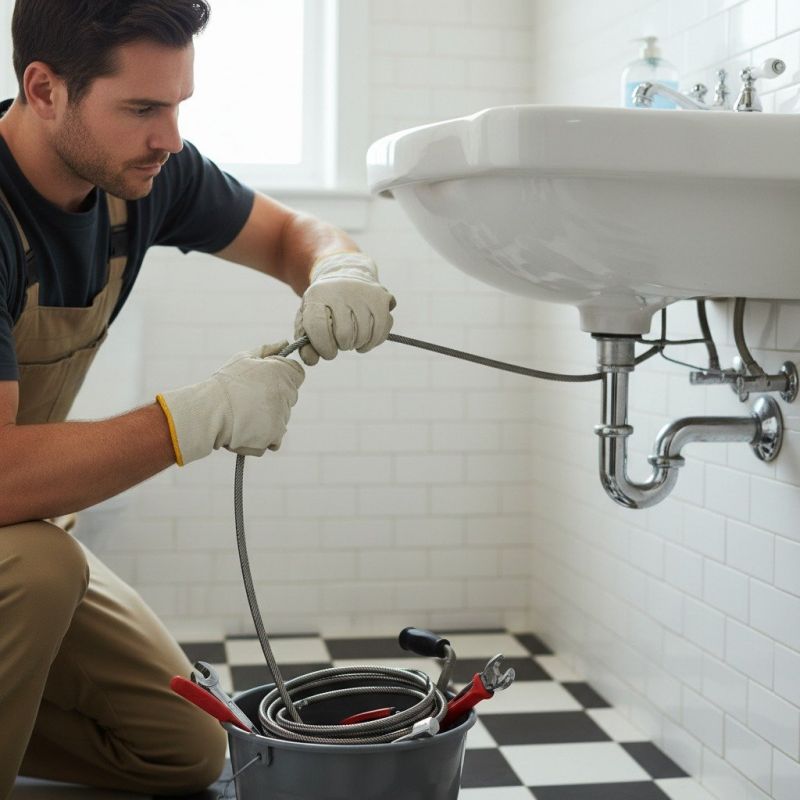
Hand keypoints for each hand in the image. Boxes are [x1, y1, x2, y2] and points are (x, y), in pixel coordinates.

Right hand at [156, 342, 304, 465]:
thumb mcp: (244, 358)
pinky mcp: (275, 435)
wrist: (209, 412)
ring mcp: (282, 415)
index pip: (297, 374)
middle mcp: (286, 392)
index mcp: (281, 371)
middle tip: (250, 401)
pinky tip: (247, 431)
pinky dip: (263, 438)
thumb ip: (268, 350)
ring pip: (282, 419)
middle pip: (290, 398)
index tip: (266, 382)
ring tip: (244, 416)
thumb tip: (285, 342)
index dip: (283, 377)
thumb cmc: (224, 384)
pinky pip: (275, 440)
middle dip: (275, 399)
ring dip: (268, 420)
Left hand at [294, 252, 395, 365]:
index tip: (326, 351)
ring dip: (357, 344)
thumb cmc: (324, 306)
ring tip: (352, 338)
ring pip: (364, 335)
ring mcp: (364, 294)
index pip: (318, 327)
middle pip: (344, 334)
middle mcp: (341, 290)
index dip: (322, 346)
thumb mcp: (307, 319)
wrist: (346, 276)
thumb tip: (312, 361)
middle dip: (342, 345)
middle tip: (340, 340)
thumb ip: (305, 343)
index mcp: (317, 294)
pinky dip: (372, 342)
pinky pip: (380, 331)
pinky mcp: (382, 299)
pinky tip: (365, 339)